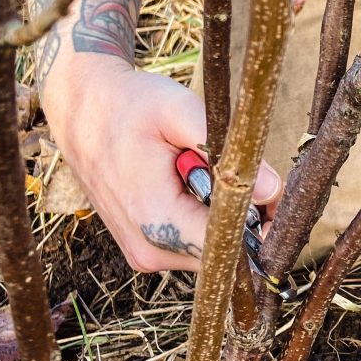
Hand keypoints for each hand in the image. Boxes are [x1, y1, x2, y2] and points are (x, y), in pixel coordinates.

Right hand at [42, 58, 281, 272]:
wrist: (82, 108)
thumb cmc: (129, 105)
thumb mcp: (178, 109)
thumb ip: (223, 148)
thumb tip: (270, 189)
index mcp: (156, 223)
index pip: (228, 244)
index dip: (262, 223)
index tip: (278, 196)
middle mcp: (149, 252)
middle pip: (224, 251)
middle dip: (245, 216)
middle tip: (249, 172)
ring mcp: (144, 255)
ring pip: (210, 248)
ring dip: (223, 215)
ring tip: (205, 170)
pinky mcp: (145, 249)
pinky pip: (191, 242)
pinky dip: (203, 216)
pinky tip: (191, 183)